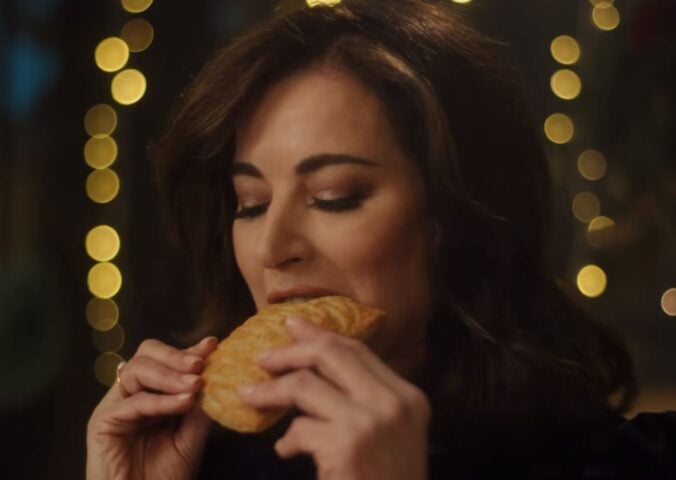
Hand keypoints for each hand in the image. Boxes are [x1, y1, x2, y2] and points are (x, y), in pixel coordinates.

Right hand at [86, 336, 217, 479]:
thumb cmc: (165, 477)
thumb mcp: (191, 437)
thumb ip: (199, 407)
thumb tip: (216, 376)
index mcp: (152, 393)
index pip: (167, 360)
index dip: (189, 350)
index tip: (213, 345)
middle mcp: (131, 394)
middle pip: (146, 353)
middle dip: (176, 355)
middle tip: (201, 364)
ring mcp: (115, 406)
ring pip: (136, 369)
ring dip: (170, 374)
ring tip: (196, 384)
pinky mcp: (102, 423)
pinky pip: (132, 402)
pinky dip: (161, 400)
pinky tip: (183, 403)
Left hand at [238, 317, 430, 479]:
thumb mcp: (392, 435)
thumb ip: (365, 400)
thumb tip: (313, 370)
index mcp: (408, 396)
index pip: (358, 350)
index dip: (320, 335)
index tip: (292, 326)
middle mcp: (393, 403)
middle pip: (332, 354)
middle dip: (290, 351)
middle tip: (262, 357)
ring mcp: (370, 423)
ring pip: (305, 385)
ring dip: (270, 391)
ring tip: (249, 396)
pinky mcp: (346, 447)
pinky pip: (299, 429)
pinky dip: (286, 439)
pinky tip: (284, 451)